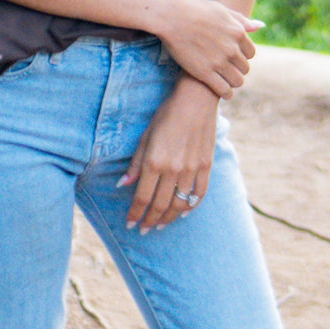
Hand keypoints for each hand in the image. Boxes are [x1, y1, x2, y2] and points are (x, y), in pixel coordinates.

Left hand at [119, 75, 218, 233]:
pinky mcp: (206, 166)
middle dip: (149, 220)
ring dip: (168, 218)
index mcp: (154, 161)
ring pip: (179, 204)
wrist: (196, 99)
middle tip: (143, 229)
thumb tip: (123, 185)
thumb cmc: (166, 114)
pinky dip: (191, 207)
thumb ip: (136, 163)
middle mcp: (173, 169)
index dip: (135, 213)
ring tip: (160, 224)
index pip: (142, 197)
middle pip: (160, 204)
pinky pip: (199, 194)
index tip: (130, 223)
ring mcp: (192, 169)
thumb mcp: (146, 135)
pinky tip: (182, 212)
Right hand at [156, 0, 259, 98]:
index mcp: (237, 32)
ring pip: (237, 81)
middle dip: (237, 69)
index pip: (250, 53)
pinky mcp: (205, 73)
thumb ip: (240, 19)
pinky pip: (224, 90)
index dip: (241, 55)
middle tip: (226, 69)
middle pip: (244, 68)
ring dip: (232, 82)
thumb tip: (259, 26)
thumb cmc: (193, 8)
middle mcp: (232, 48)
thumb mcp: (220, 9)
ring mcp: (219, 62)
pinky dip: (226, 93)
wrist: (171, 16)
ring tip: (224, 81)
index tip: (232, 57)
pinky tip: (222, 92)